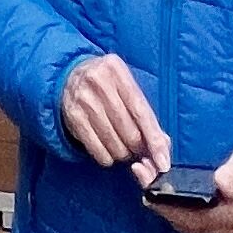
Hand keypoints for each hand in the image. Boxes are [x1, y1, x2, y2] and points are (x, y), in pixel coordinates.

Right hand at [62, 51, 169, 174]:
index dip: (154, 140)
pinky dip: (107, 157)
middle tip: (137, 148)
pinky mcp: (73, 116)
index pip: (141, 111)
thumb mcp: (126, 88)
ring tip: (122, 147)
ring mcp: (83, 99)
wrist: (70, 75)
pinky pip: (97, 149)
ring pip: (114, 143)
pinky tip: (108, 150)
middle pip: (129, 131)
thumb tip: (163, 149)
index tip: (163, 162)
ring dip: (123, 154)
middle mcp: (99, 82)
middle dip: (138, 147)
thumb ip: (146, 115)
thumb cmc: (108, 86)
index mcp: (117, 70)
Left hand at [149, 137, 232, 232]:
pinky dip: (173, 205)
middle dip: (158, 200)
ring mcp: (221, 231)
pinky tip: (161, 188)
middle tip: (140, 171)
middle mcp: (224, 232)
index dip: (167, 204)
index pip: (191, 218)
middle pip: (183, 221)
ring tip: (145, 176)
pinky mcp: (217, 224)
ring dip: (163, 202)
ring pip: (184, 222)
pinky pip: (190, 219)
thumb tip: (221, 184)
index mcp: (231, 219)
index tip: (147, 183)